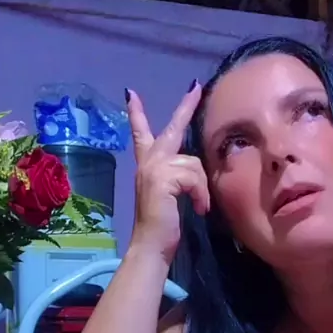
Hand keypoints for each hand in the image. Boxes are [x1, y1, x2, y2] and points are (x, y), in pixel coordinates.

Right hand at [126, 82, 209, 263]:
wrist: (151, 245)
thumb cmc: (162, 226)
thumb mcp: (171, 195)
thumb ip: (179, 178)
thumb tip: (197, 172)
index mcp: (147, 166)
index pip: (141, 134)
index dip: (137, 114)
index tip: (131, 94)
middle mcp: (148, 163)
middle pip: (172, 130)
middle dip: (185, 107)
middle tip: (195, 88)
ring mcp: (154, 168)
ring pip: (192, 162)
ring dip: (201, 186)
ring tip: (200, 205)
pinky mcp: (163, 178)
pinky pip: (194, 176)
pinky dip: (201, 194)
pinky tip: (199, 208)